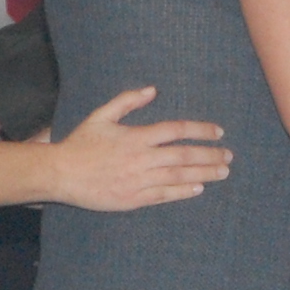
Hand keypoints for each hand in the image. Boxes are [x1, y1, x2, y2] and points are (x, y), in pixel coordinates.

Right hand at [47, 87, 231, 210]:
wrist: (61, 173)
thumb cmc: (80, 143)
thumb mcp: (101, 116)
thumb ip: (127, 101)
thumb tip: (153, 90)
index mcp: (136, 137)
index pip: (176, 130)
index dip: (200, 130)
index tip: (218, 132)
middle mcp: (141, 159)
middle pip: (183, 155)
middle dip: (210, 155)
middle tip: (229, 156)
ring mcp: (138, 180)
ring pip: (178, 176)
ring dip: (204, 173)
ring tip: (222, 172)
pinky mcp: (133, 199)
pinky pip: (164, 195)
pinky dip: (183, 191)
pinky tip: (198, 188)